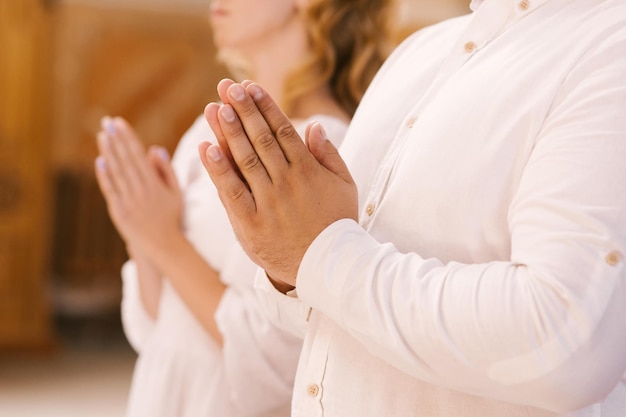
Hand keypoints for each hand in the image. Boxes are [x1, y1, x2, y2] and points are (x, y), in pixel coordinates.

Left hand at [94, 117, 183, 256]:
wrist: (163, 245)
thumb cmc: (171, 216)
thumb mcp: (176, 192)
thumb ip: (165, 170)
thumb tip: (153, 149)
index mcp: (155, 185)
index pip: (138, 156)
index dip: (128, 138)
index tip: (120, 122)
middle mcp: (140, 192)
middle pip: (125, 160)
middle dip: (116, 139)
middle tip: (107, 121)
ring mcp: (128, 202)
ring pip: (116, 173)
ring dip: (108, 152)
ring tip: (102, 135)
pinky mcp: (118, 212)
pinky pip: (110, 189)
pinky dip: (104, 175)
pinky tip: (100, 160)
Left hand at [198, 79, 357, 286]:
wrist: (329, 267)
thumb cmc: (337, 222)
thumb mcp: (345, 186)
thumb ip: (330, 155)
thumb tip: (314, 126)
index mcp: (308, 170)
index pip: (282, 130)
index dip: (264, 106)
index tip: (250, 86)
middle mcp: (286, 182)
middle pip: (260, 139)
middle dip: (242, 110)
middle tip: (227, 87)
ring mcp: (267, 202)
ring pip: (244, 160)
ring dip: (228, 132)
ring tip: (215, 108)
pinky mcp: (251, 224)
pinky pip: (231, 192)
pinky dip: (218, 170)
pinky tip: (207, 149)